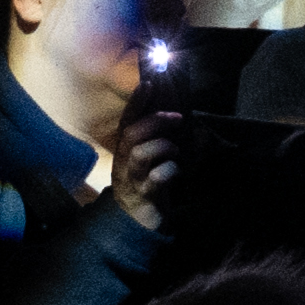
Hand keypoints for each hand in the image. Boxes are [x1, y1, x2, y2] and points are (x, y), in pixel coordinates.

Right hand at [103, 96, 186, 224]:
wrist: (138, 220)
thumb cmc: (148, 182)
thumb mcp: (150, 159)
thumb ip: (158, 139)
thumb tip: (179, 116)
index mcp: (125, 150)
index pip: (127, 121)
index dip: (136, 103)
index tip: (148, 83)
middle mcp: (124, 162)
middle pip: (131, 134)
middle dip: (154, 121)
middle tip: (177, 117)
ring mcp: (132, 179)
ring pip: (139, 154)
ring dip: (162, 145)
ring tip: (175, 150)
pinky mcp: (144, 196)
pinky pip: (156, 179)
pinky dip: (170, 170)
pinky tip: (177, 171)